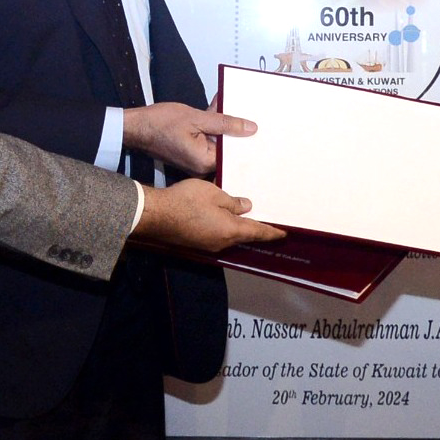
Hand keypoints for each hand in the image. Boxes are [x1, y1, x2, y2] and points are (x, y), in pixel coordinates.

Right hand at [123, 102, 254, 176]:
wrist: (135, 127)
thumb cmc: (160, 123)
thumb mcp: (197, 118)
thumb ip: (225, 123)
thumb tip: (251, 128)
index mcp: (205, 162)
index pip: (235, 155)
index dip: (246, 140)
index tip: (259, 128)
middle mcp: (202, 167)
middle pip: (228, 149)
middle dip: (236, 130)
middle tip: (249, 113)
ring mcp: (196, 161)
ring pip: (218, 142)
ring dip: (223, 124)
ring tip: (230, 104)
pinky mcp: (191, 153)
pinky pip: (208, 140)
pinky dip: (212, 126)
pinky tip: (217, 107)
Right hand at [134, 179, 286, 251]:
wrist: (156, 215)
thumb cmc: (188, 201)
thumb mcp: (215, 194)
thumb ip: (233, 202)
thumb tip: (247, 207)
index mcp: (231, 230)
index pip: (258, 232)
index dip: (272, 232)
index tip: (284, 234)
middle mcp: (222, 242)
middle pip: (244, 235)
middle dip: (255, 228)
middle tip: (265, 218)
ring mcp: (208, 244)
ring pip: (229, 235)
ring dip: (237, 227)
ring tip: (245, 214)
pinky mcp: (196, 242)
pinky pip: (216, 235)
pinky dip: (224, 227)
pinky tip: (222, 217)